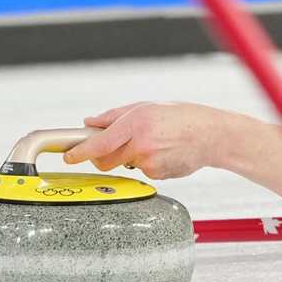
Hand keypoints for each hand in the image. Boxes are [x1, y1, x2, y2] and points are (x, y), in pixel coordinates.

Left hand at [62, 102, 224, 179]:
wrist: (213, 135)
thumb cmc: (183, 117)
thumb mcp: (147, 107)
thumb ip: (114, 116)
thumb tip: (90, 123)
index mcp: (136, 123)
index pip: (99, 143)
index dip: (79, 152)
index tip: (68, 157)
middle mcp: (141, 145)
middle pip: (105, 161)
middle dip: (99, 157)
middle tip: (107, 148)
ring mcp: (150, 162)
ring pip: (125, 165)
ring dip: (129, 157)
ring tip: (152, 143)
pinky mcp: (159, 174)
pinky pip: (142, 171)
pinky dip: (146, 163)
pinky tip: (163, 152)